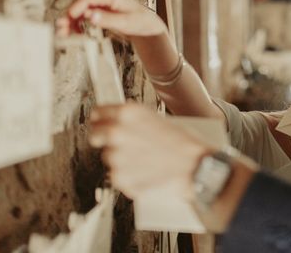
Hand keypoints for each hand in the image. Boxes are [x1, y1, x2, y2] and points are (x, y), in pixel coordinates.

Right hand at [56, 0, 165, 38]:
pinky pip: (83, 14)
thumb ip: (107, 19)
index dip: (75, 10)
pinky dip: (77, 23)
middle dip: (69, 17)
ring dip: (71, 21)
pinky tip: (75, 32)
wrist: (146, 24)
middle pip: (80, 3)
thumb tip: (90, 16)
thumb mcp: (125, 22)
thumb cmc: (139, 21)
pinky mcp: (98, 7)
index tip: (66, 22)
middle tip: (60, 30)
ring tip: (64, 34)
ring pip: (79, 9)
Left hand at [89, 103, 208, 198]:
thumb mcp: (158, 118)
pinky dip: (128, 175)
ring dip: (121, 158)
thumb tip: (118, 123)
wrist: (195, 166)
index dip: (101, 119)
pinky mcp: (119, 177)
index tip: (103, 124)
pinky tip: (145, 171)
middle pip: (95, 135)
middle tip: (122, 144)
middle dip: (104, 139)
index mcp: (128, 112)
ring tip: (144, 159)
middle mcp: (117, 132)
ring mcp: (116, 156)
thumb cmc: (183, 142)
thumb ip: (134, 120)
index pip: (98, 113)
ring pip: (109, 156)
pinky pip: (117, 174)